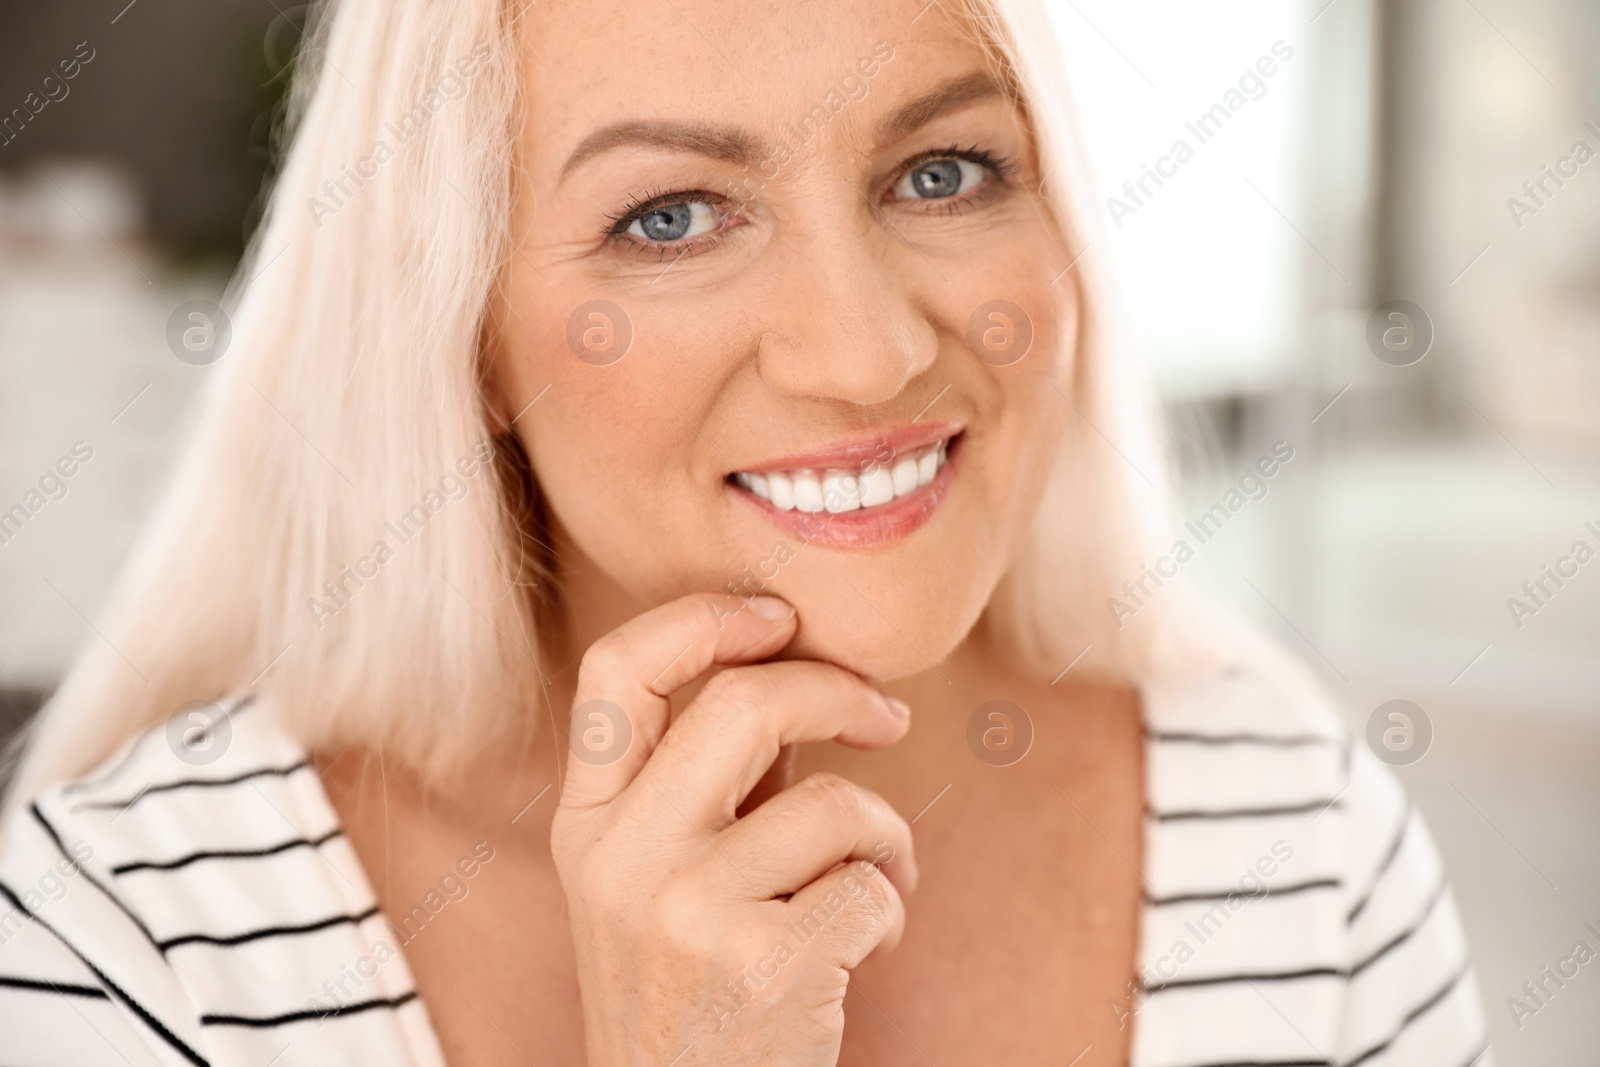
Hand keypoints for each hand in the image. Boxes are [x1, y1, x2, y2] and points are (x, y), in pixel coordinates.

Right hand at [551, 593, 916, 1065]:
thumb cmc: (695, 988)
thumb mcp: (662, 880)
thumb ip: (709, 781)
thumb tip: (799, 669)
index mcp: (587, 824)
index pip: (617, 668)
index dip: (705, 617)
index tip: (780, 619)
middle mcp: (622, 858)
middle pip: (746, 701)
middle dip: (839, 692)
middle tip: (885, 718)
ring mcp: (686, 911)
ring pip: (835, 803)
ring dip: (884, 837)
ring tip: (877, 882)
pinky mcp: (764, 966)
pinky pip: (871, 887)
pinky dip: (890, 911)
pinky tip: (863, 952)